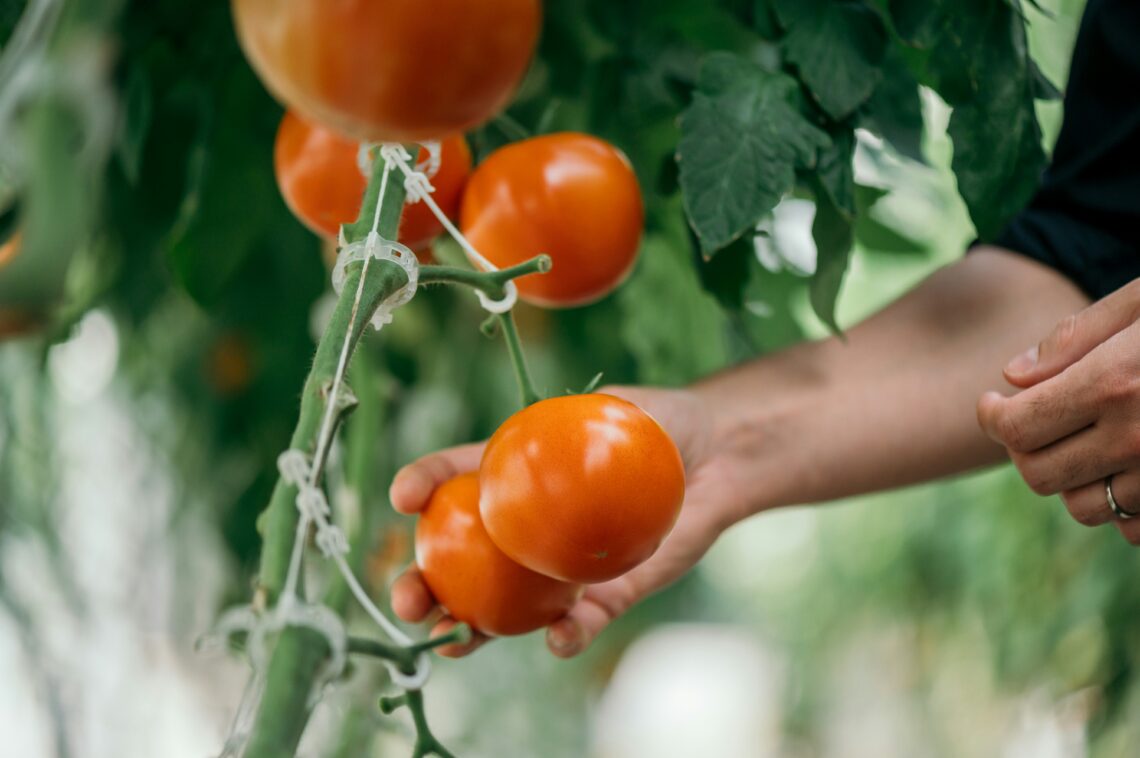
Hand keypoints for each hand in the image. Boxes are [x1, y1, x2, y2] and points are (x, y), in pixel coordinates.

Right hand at [387, 385, 747, 656]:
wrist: (715, 457)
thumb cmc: (659, 422)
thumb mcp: (620, 405)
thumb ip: (588, 420)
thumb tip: (556, 440)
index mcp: (516, 475)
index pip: (455, 476)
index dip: (422, 485)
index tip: (402, 496)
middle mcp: (528, 527)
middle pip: (459, 560)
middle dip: (422, 585)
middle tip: (407, 599)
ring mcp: (561, 566)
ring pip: (502, 606)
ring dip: (470, 628)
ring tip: (452, 640)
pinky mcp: (605, 595)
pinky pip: (579, 623)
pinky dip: (566, 635)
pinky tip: (558, 638)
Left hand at [977, 279, 1139, 542]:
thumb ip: (1078, 336)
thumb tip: (1012, 376)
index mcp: (1115, 383)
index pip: (1015, 426)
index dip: (992, 416)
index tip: (993, 401)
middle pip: (1039, 475)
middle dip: (1024, 449)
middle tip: (1033, 420)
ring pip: (1084, 508)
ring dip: (1072, 480)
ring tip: (1085, 442)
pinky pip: (1135, 530)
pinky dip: (1122, 507)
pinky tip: (1129, 468)